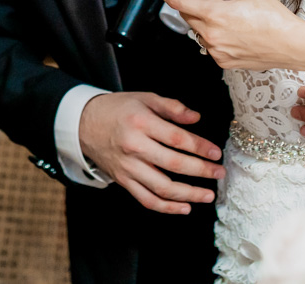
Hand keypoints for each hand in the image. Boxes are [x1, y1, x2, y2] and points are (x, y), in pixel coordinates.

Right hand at [78, 92, 224, 214]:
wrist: (84, 123)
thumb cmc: (119, 108)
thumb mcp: (145, 98)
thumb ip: (172, 107)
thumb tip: (196, 118)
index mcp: (141, 123)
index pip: (176, 138)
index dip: (199, 147)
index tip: (216, 153)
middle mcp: (134, 147)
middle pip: (172, 164)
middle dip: (200, 171)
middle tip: (219, 173)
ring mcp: (128, 167)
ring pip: (161, 187)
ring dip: (188, 194)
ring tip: (208, 195)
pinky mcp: (123, 181)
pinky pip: (146, 199)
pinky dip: (166, 207)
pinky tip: (184, 207)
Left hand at [144, 0, 302, 69]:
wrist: (292, 46)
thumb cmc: (275, 18)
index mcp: (216, 14)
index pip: (179, 2)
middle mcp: (212, 35)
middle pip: (188, 17)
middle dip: (194, 6)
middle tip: (215, 1)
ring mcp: (216, 52)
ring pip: (200, 32)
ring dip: (207, 22)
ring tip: (233, 20)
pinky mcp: (223, 63)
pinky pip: (211, 46)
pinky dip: (217, 37)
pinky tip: (237, 34)